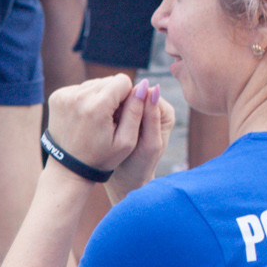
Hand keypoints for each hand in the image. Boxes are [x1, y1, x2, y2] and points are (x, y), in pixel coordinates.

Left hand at [46, 73, 148, 175]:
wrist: (68, 169)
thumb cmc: (101, 158)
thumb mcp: (126, 141)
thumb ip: (136, 111)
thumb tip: (144, 85)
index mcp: (97, 106)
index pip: (123, 80)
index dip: (127, 96)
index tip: (122, 114)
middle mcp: (79, 96)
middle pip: (108, 80)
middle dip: (113, 96)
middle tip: (109, 119)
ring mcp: (64, 95)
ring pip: (94, 83)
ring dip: (99, 97)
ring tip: (96, 120)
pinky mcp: (56, 96)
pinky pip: (80, 88)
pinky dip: (85, 100)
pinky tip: (85, 117)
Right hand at [106, 84, 172, 201]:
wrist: (124, 178)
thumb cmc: (140, 165)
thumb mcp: (149, 143)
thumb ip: (152, 117)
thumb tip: (153, 88)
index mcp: (164, 113)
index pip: (147, 94)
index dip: (131, 103)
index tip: (120, 121)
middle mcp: (153, 107)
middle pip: (135, 93)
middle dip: (122, 104)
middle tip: (112, 123)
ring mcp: (138, 109)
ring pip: (123, 97)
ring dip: (113, 106)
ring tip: (106, 122)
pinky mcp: (125, 113)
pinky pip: (114, 103)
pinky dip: (107, 109)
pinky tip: (101, 120)